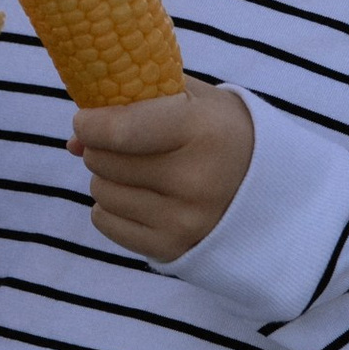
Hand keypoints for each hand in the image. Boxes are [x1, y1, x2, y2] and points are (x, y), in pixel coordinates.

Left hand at [72, 84, 254, 264]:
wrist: (273, 194)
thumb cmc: (223, 134)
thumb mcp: (195, 100)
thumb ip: (135, 101)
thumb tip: (75, 138)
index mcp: (202, 132)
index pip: (120, 131)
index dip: (91, 123)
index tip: (86, 119)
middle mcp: (194, 181)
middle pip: (104, 160)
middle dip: (100, 147)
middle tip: (121, 143)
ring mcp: (182, 221)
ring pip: (101, 191)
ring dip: (106, 177)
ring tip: (138, 170)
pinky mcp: (171, 249)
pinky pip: (104, 223)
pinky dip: (110, 206)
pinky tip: (139, 196)